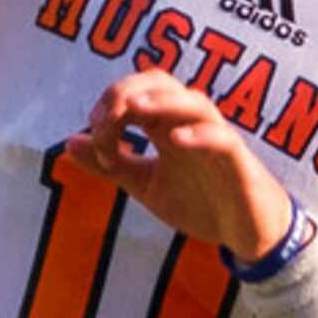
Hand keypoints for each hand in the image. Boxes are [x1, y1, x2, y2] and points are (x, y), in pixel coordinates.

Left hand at [61, 70, 295, 260]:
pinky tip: (176, 141)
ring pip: (194, 102)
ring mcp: (216, 140)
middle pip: (162, 83)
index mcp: (167, 126)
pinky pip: (222, 138)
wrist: (247, 233)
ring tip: (134, 109)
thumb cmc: (202, 202)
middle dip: (128, 92)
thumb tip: (69, 141)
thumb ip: (111, 164)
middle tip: (106, 120)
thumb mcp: (145, 185)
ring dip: (163, 102)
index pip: (137, 92)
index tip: (94, 140)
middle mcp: (190, 125)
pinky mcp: (238, 162)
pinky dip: (200, 134)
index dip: (109, 105)